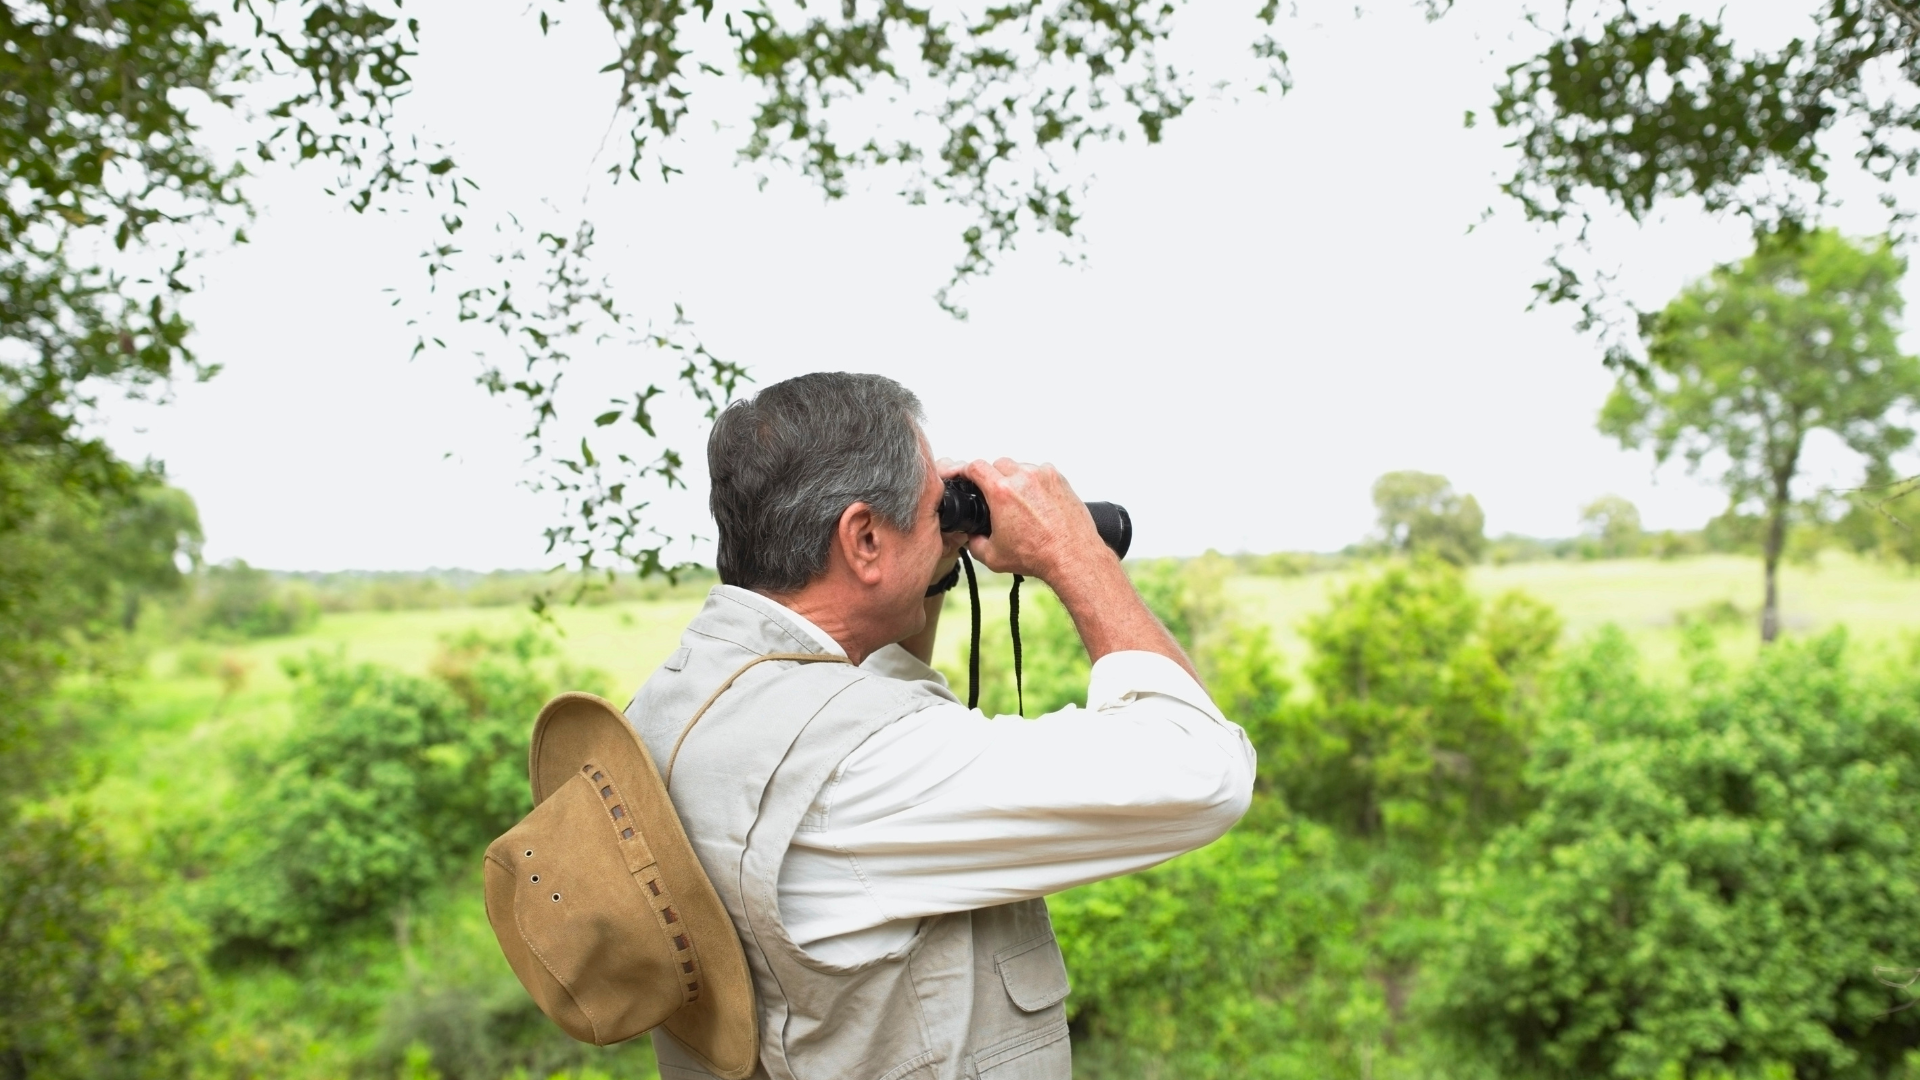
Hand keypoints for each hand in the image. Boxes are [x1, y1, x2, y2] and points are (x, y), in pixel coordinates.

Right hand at [958, 457, 1111, 583]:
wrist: (1072, 557)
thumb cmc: (1039, 555)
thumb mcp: (993, 556)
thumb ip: (974, 543)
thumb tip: (972, 537)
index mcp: (1002, 492)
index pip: (975, 467)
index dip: (966, 471)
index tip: (967, 476)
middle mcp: (1023, 478)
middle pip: (998, 464)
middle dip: (993, 478)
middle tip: (996, 498)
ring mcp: (1043, 476)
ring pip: (1020, 467)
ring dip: (1015, 480)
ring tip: (1020, 504)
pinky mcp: (1059, 479)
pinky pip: (1040, 473)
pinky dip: (1035, 483)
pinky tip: (1037, 503)